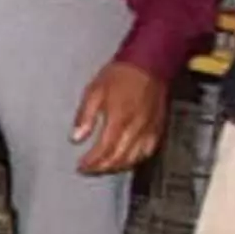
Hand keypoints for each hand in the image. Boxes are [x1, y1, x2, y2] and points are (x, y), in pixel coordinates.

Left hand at [72, 58, 169, 176]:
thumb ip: (84, 117)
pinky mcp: (158, 128)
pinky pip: (148, 151)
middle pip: (119, 158)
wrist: (149, 64)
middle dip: (102, 168)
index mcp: (119, 119)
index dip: (91, 162)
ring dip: (117, 167)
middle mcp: (136, 128)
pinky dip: (135, 160)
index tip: (81, 166)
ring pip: (134, 158)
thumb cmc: (121, 75)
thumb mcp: (93, 91)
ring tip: (103, 167)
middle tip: (89, 170)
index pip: (104, 150)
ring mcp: (150, 129)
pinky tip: (126, 160)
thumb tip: (76, 138)